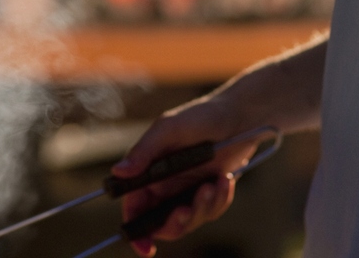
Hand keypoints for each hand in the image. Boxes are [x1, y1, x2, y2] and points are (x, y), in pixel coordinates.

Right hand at [111, 95, 255, 256]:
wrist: (240, 115)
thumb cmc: (201, 115)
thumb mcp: (170, 128)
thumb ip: (145, 151)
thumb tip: (118, 172)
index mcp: (149, 170)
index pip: (134, 205)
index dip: (136, 229)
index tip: (145, 246)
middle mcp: (166, 184)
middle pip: (162, 221)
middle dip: (176, 223)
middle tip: (187, 210)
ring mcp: (188, 189)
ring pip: (190, 220)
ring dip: (203, 207)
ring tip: (214, 184)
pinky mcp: (210, 191)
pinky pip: (212, 210)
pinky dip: (220, 199)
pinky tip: (225, 179)